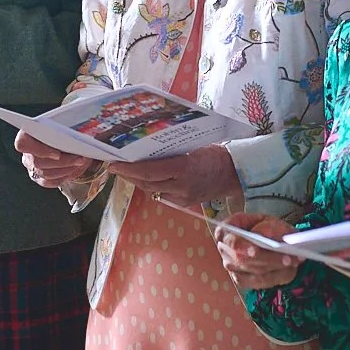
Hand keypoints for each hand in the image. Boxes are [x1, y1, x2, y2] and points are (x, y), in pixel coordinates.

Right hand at [15, 131, 95, 187]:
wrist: (66, 137)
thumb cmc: (63, 128)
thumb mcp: (66, 122)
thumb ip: (69, 127)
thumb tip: (83, 134)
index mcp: (26, 135)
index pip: (23, 143)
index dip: (39, 150)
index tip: (57, 154)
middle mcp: (27, 153)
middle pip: (38, 162)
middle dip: (62, 162)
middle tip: (80, 158)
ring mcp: (32, 167)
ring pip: (46, 174)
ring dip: (66, 169)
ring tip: (81, 162)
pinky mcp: (40, 178)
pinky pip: (50, 182)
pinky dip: (64, 176)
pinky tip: (75, 169)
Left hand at [109, 144, 241, 206]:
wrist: (236, 173)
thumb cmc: (216, 154)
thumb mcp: (193, 146)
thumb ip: (171, 150)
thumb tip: (146, 146)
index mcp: (185, 168)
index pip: (149, 171)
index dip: (129, 169)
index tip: (114, 163)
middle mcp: (182, 186)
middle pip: (146, 183)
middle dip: (128, 175)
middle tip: (114, 166)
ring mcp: (183, 197)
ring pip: (151, 190)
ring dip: (136, 181)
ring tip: (124, 171)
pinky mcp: (183, 203)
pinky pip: (161, 194)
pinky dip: (150, 186)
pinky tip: (143, 178)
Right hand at [215, 211, 298, 288]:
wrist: (270, 239)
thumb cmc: (265, 227)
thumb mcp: (268, 220)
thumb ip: (267, 225)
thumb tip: (264, 235)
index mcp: (225, 232)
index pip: (229, 240)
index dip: (240, 247)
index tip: (255, 251)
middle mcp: (226, 252)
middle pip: (243, 260)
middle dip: (267, 259)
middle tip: (288, 258)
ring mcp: (233, 268)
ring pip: (255, 272)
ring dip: (277, 267)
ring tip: (295, 260)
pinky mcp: (244, 281)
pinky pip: (262, 281)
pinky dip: (278, 274)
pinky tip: (291, 267)